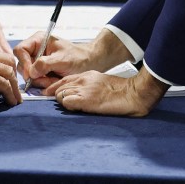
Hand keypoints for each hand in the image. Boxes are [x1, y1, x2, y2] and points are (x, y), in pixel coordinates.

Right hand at [0, 46, 21, 108]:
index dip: (7, 69)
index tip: (10, 82)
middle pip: (8, 61)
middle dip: (14, 77)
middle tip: (16, 91)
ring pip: (8, 73)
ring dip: (14, 88)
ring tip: (15, 100)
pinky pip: (4, 84)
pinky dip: (9, 94)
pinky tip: (9, 102)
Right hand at [15, 28, 131, 88]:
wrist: (91, 64)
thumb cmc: (79, 58)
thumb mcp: (62, 60)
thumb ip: (45, 64)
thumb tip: (30, 72)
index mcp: (39, 40)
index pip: (20, 50)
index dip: (23, 63)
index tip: (32, 74)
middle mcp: (36, 50)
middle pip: (22, 65)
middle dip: (35, 75)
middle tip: (49, 79)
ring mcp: (38, 61)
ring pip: (29, 75)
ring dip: (41, 81)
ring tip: (55, 79)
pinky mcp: (42, 72)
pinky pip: (36, 81)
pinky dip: (45, 84)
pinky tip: (55, 81)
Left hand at [46, 66, 167, 116]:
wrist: (132, 94)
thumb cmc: (121, 91)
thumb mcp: (101, 83)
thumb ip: (88, 86)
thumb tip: (78, 94)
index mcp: (87, 75)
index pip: (64, 79)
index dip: (56, 88)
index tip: (52, 94)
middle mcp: (82, 80)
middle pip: (59, 87)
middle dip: (56, 95)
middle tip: (58, 102)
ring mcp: (83, 89)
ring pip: (60, 94)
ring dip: (62, 101)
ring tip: (69, 107)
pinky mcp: (85, 100)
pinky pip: (66, 102)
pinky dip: (67, 106)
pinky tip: (74, 109)